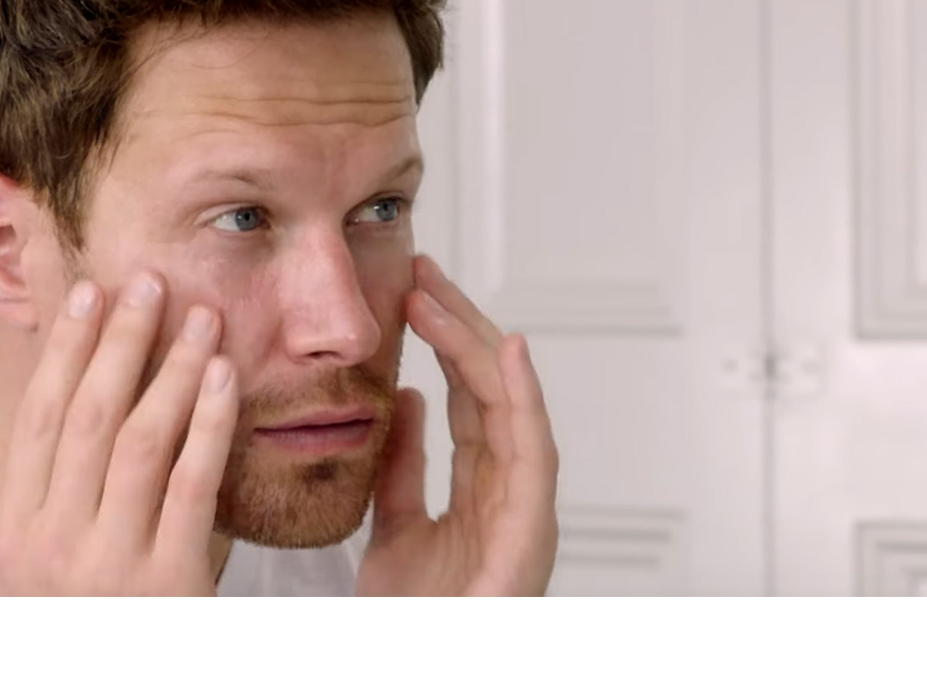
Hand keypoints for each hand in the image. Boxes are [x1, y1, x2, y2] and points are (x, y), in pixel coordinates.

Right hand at [0, 273, 237, 594]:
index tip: (88, 296)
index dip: (66, 352)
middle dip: (120, 342)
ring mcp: (113, 562)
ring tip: (198, 315)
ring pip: (140, 440)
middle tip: (148, 281)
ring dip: (170, 369)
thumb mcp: (1, 600)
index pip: (39, 420)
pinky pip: (193, 487)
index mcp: (20, 533)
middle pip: (88, 416)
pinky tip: (225, 376)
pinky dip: (209, 425)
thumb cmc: (60, 646)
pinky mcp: (172, 583)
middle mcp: (58, 541)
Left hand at [356, 255, 558, 595]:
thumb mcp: (393, 530)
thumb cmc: (411, 625)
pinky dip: (523, 400)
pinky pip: (532, 457)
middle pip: (490, 395)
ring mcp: (524, 513)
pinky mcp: (531, 536)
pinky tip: (506, 350)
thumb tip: (403, 399)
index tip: (412, 294)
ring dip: (476, 348)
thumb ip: (403, 468)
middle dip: (458, 330)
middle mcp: (509, 497)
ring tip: (439, 296)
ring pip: (510, 410)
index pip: (466, 403)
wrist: (415, 669)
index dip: (442, 345)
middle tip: (422, 273)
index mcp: (480, 495)